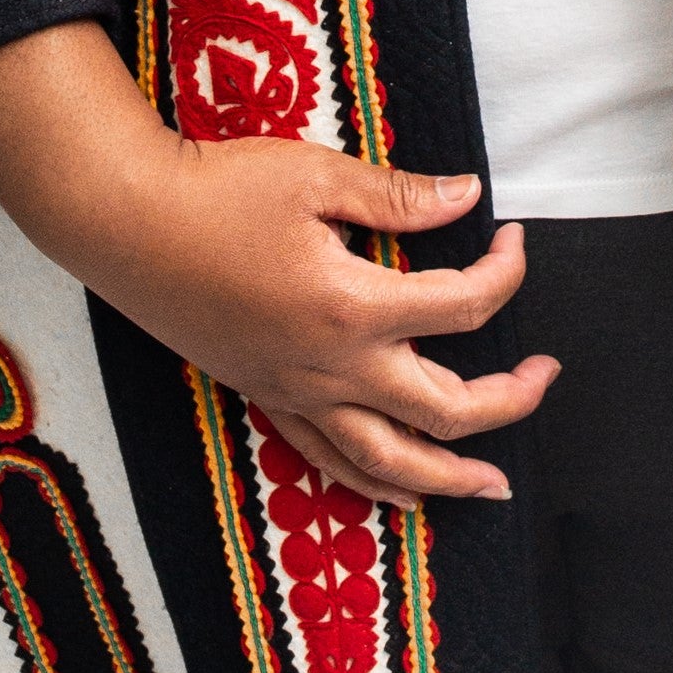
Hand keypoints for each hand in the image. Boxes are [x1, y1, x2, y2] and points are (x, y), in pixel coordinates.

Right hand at [106, 140, 555, 509]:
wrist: (126, 224)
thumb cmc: (216, 191)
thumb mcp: (317, 176)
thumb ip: (399, 197)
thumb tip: (468, 196)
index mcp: (354, 306)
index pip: (464, 307)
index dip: (505, 272)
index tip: (511, 238)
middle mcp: (333, 365)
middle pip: (446, 407)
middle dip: (509, 399)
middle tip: (546, 376)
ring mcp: (298, 390)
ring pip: (390, 459)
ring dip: (451, 476)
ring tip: (494, 486)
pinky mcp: (267, 395)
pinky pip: (329, 459)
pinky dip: (375, 484)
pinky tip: (403, 496)